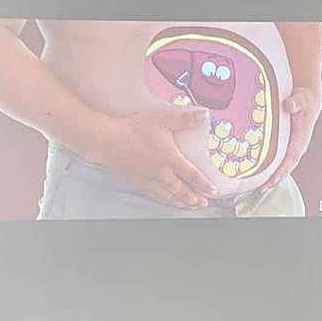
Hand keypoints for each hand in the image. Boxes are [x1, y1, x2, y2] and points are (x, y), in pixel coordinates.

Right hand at [99, 108, 217, 207]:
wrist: (108, 141)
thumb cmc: (133, 129)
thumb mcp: (161, 119)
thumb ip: (184, 118)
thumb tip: (204, 114)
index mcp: (170, 159)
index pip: (192, 176)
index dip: (204, 184)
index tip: (213, 190)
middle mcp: (161, 174)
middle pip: (182, 191)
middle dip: (195, 198)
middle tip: (204, 203)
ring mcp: (149, 181)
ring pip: (169, 197)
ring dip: (182, 202)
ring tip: (190, 206)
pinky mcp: (138, 183)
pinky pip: (155, 196)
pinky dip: (166, 201)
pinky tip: (168, 202)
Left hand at [265, 86, 321, 187]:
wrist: (308, 101)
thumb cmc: (303, 100)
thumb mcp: (300, 98)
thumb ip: (295, 102)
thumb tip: (289, 105)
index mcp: (301, 138)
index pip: (292, 157)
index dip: (282, 169)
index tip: (273, 179)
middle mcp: (297, 146)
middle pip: (287, 167)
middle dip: (275, 179)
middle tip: (261, 188)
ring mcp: (292, 148)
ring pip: (283, 166)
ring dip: (272, 177)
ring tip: (259, 188)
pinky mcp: (287, 147)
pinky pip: (279, 160)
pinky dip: (271, 169)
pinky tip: (260, 176)